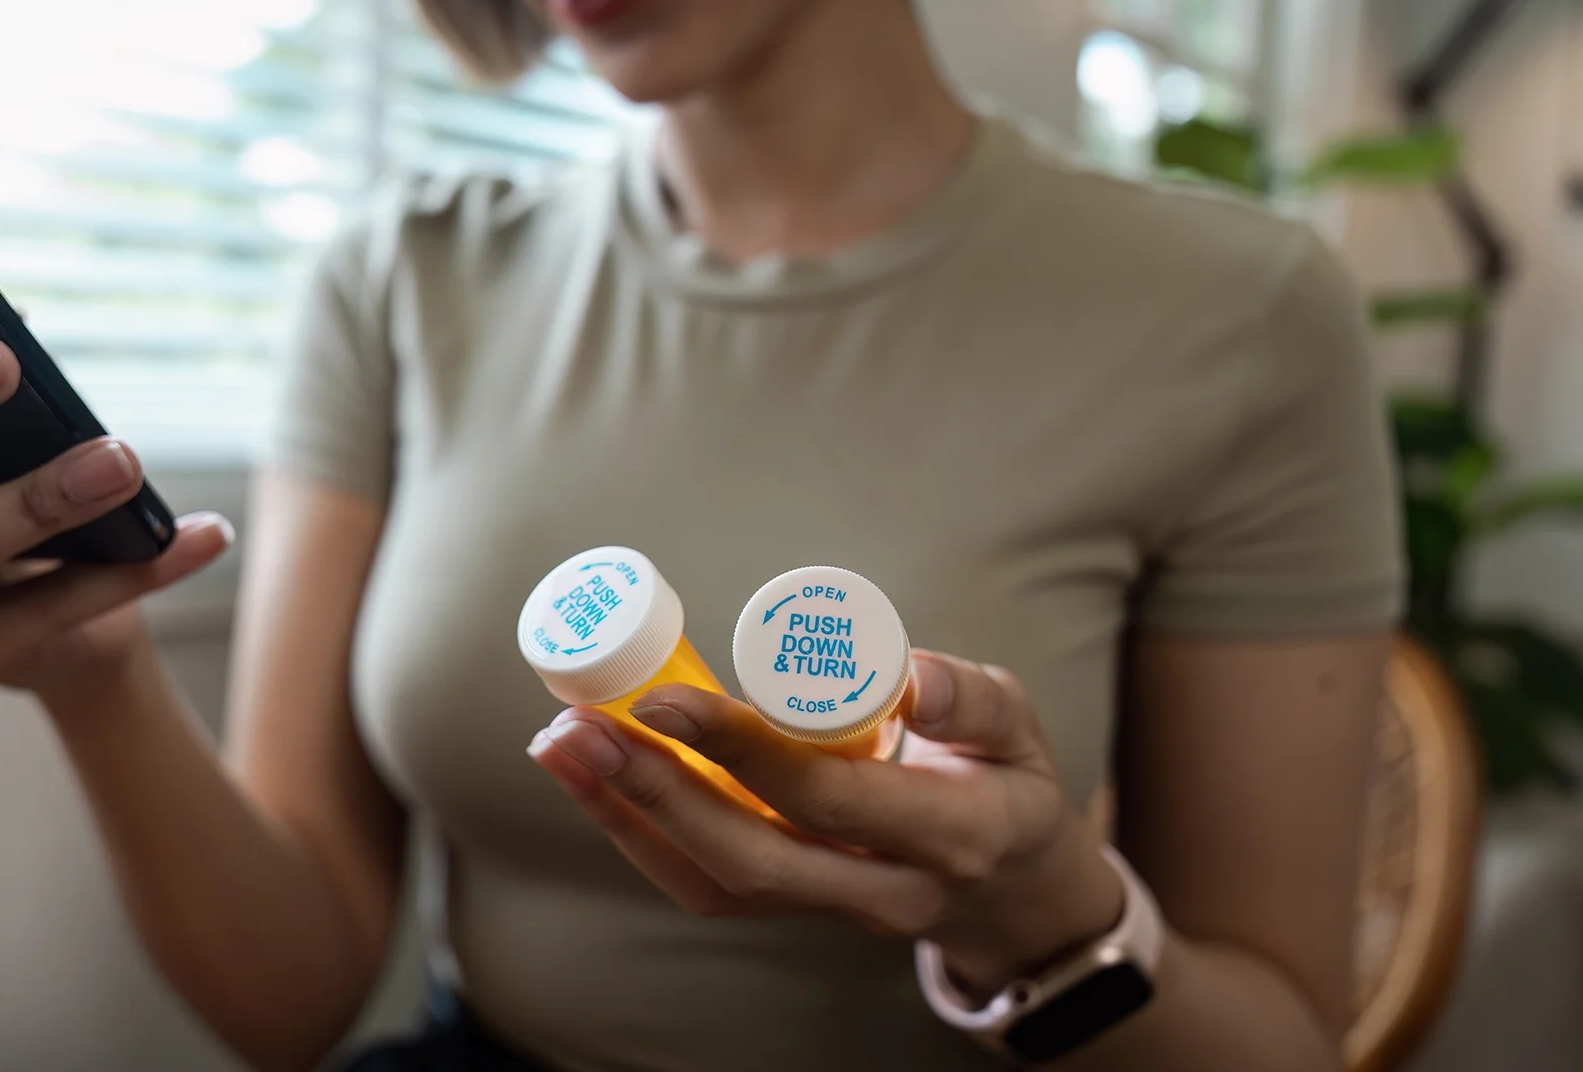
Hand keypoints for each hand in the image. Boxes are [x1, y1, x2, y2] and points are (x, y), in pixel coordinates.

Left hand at [527, 651, 1125, 991]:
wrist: (1018, 893)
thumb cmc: (1011, 785)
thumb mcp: (1021, 729)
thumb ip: (969, 699)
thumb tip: (904, 670)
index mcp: (952, 837)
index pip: (829, 800)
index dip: (740, 750)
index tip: (663, 697)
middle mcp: (886, 890)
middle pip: (752, 858)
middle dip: (655, 792)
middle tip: (582, 723)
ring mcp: (835, 911)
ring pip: (717, 883)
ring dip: (627, 816)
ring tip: (561, 745)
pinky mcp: (796, 909)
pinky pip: (708, 887)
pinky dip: (640, 834)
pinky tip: (593, 778)